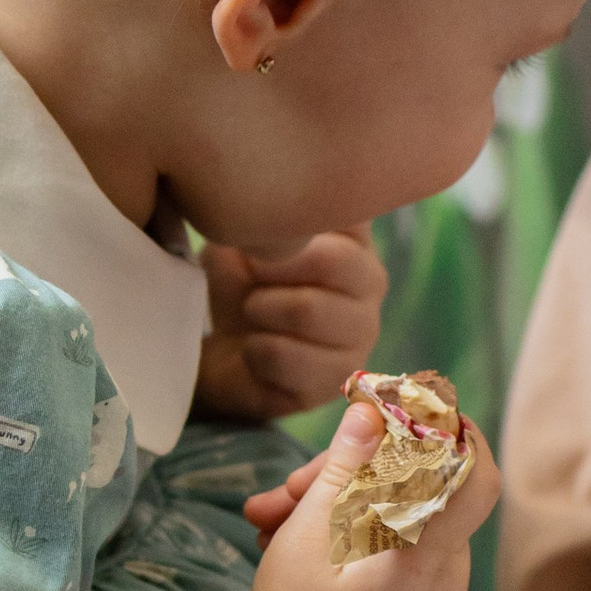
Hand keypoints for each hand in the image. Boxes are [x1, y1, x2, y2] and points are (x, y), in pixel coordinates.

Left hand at [196, 225, 384, 422]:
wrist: (220, 351)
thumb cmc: (238, 283)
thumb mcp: (240, 235)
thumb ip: (264, 215)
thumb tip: (267, 211)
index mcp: (354, 236)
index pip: (346, 210)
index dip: (294, 221)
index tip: (262, 231)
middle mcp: (371, 283)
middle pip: (333, 260)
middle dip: (272, 268)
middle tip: (251, 278)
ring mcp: (361, 335)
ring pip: (307, 310)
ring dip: (259, 310)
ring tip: (252, 314)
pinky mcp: (337, 380)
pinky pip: (285, 356)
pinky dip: (254, 350)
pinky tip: (256, 350)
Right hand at [226, 397, 501, 590]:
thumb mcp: (307, 534)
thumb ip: (344, 467)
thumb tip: (374, 412)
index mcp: (426, 556)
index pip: (476, 472)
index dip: (450, 429)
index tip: (397, 409)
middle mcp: (444, 579)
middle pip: (416, 492)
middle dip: (350, 473)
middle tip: (287, 486)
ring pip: (394, 521)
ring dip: (333, 506)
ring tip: (266, 519)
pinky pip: (389, 554)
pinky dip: (344, 539)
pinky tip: (285, 544)